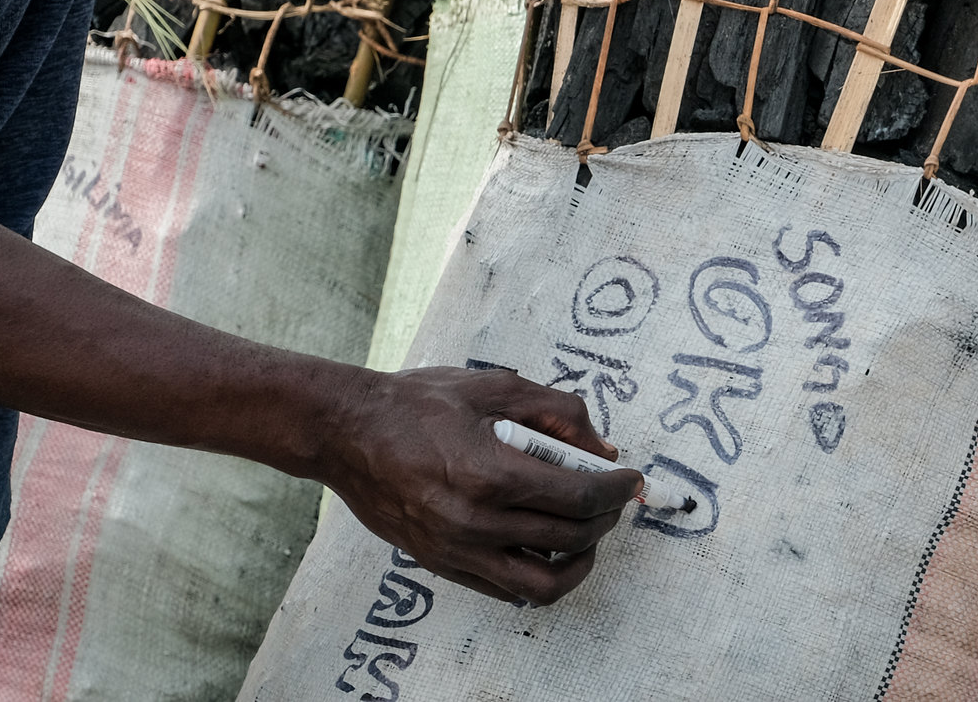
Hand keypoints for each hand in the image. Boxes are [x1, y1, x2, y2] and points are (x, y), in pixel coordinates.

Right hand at [317, 365, 643, 604]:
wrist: (346, 433)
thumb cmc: (417, 403)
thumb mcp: (494, 388)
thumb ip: (556, 411)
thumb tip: (601, 447)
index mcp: (491, 474)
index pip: (580, 496)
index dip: (618, 489)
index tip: (631, 479)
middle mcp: (475, 523)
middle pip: (570, 538)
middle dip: (606, 518)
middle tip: (613, 497)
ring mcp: (457, 551)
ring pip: (543, 583)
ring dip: (579, 560)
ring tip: (587, 532)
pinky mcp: (442, 566)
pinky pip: (507, 590)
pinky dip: (539, 574)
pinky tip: (546, 545)